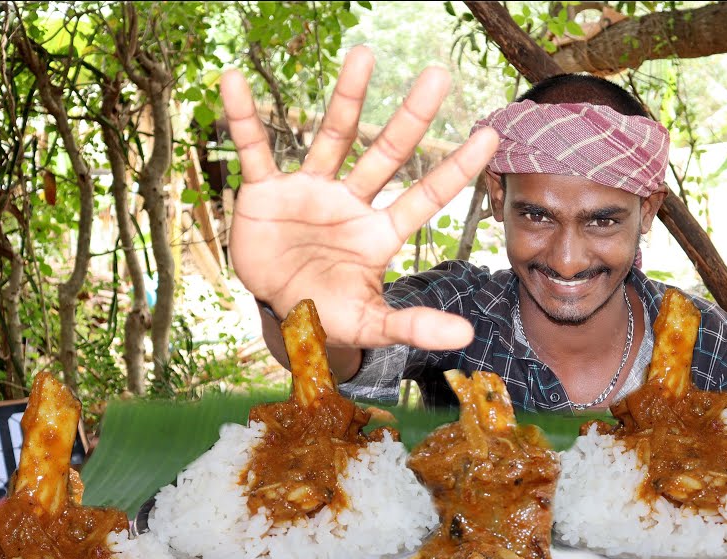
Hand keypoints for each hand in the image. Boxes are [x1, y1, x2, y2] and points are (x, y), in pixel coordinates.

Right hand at [220, 46, 497, 349]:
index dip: (456, 167)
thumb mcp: (371, 323)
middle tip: (438, 75)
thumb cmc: (329, 312)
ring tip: (365, 54)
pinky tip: (235, 81)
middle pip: (388, 153)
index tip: (491, 135)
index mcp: (381, 232)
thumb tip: (466, 336)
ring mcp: (311, 191)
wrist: (278, 312)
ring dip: (349, 98)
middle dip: (413, 117)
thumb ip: (413, 326)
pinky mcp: (267, 192)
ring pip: (334, 137)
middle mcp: (352, 202)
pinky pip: (256, 149)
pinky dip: (244, 118)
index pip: (427, 195)